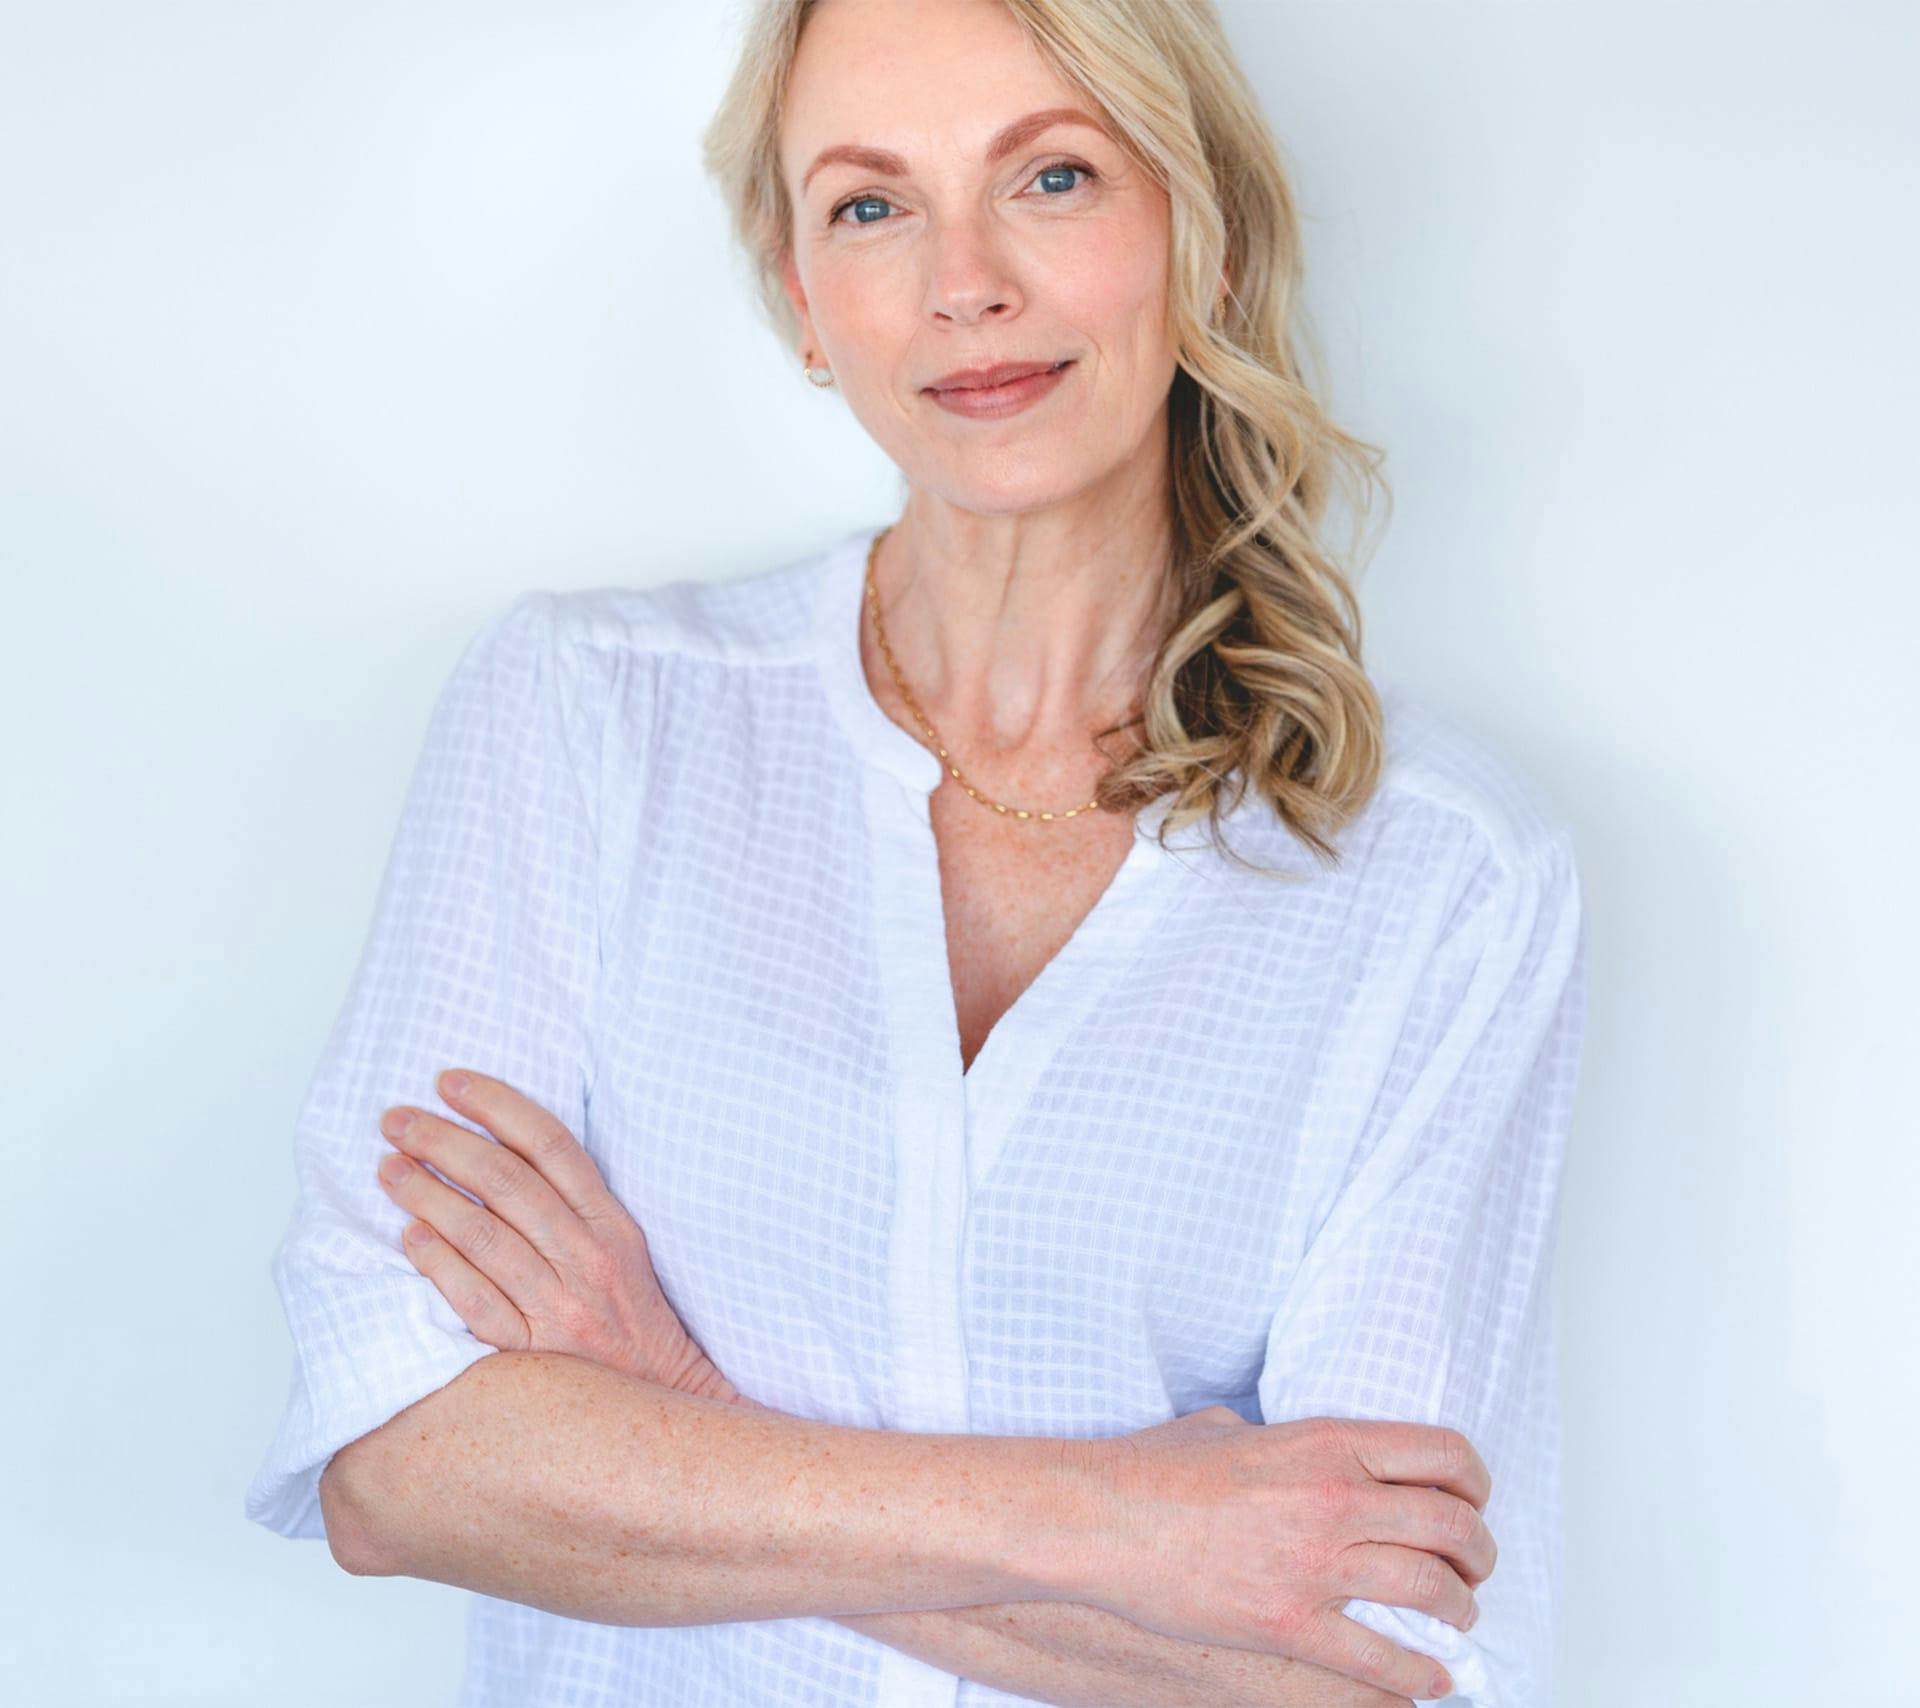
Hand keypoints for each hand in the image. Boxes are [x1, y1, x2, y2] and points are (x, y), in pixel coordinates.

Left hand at [374, 1068, 738, 1402]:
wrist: (666, 1407)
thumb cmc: (634, 1326)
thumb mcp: (626, 1253)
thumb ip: (576, 1207)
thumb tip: (503, 1154)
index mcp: (613, 1226)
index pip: (550, 1144)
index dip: (497, 1104)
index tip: (449, 1082)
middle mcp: (588, 1260)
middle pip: (507, 1181)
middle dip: (445, 1141)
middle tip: (398, 1120)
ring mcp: (560, 1308)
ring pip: (484, 1233)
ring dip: (428, 1193)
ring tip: (389, 1169)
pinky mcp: (533, 1356)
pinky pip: (476, 1301)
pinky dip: (440, 1264)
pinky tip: (409, 1237)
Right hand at [1078, 1405, 1495, 1701]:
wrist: (1104, 1519)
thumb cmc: (1153, 1470)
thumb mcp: (1229, 1426)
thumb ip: (1281, 1441)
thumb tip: (1291, 1455)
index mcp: (1326, 1441)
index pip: (1442, 1454)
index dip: (1475, 1485)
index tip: (1472, 1504)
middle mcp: (1335, 1497)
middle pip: (1453, 1525)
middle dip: (1478, 1555)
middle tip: (1473, 1570)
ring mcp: (1316, 1563)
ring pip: (1433, 1591)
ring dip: (1458, 1611)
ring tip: (1455, 1620)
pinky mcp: (1291, 1623)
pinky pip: (1382, 1659)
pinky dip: (1417, 1675)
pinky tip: (1427, 1678)